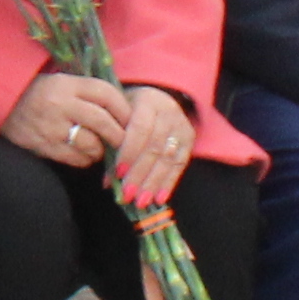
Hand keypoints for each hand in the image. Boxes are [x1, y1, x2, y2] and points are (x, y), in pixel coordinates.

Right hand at [4, 72, 124, 171]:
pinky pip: (76, 158)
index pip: (106, 94)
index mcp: (67, 84)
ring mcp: (52, 127)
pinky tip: (83, 153)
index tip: (131, 120)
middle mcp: (60, 104)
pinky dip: (85, 159)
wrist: (3, 105)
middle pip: (103, 121)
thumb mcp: (63, 84)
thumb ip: (90, 94)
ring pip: (92, 144)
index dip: (124, 109)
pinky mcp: (45, 146)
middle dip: (119, 135)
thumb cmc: (41, 95)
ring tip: (99, 147)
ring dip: (101, 149)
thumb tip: (125, 116)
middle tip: (124, 141)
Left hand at [108, 84, 197, 207]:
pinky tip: (159, 198)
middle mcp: (168, 112)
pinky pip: (180, 164)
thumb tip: (108, 182)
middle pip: (154, 147)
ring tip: (142, 201)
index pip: (140, 129)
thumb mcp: (117, 117)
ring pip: (168, 158)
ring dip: (153, 182)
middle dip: (140, 174)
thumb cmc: (128, 110)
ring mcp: (182, 126)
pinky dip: (169, 183)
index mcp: (147, 101)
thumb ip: (111, 144)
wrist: (156, 98)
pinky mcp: (189, 139)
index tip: (118, 174)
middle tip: (128, 195)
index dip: (129, 153)